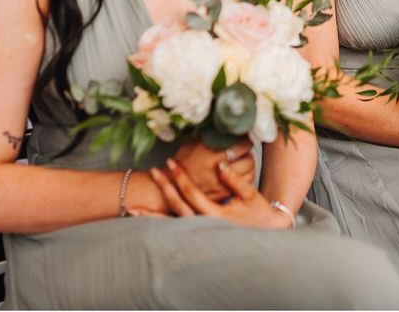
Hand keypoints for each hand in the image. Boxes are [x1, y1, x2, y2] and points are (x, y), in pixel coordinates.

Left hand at [138, 158, 290, 228]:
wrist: (266, 232)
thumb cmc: (258, 212)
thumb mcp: (250, 195)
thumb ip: (234, 180)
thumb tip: (220, 165)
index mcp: (216, 215)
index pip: (192, 192)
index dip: (180, 177)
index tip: (170, 163)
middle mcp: (204, 225)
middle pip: (178, 205)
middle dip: (164, 188)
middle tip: (153, 171)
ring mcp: (200, 233)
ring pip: (171, 223)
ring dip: (152, 216)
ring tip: (132, 209)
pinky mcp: (198, 235)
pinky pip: (174, 231)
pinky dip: (159, 227)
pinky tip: (145, 224)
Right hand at [166, 137, 254, 202]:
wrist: (172, 186)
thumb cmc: (182, 162)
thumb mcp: (192, 143)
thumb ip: (209, 136)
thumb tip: (226, 125)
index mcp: (210, 153)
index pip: (241, 144)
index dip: (245, 140)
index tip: (244, 137)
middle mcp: (217, 169)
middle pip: (248, 158)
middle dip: (248, 153)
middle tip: (244, 149)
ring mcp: (221, 183)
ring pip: (249, 172)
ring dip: (248, 165)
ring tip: (242, 160)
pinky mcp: (223, 194)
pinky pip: (243, 184)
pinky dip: (245, 177)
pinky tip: (239, 173)